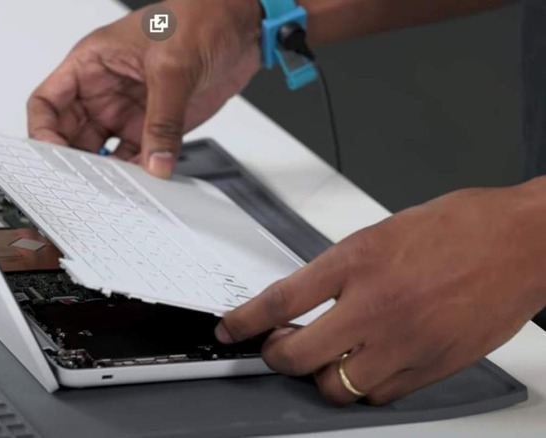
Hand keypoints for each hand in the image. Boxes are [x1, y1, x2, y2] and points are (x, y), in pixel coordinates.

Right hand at [27, 0, 261, 177]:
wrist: (241, 25)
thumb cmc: (200, 17)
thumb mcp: (173, 66)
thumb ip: (162, 120)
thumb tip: (155, 161)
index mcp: (91, 63)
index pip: (47, 103)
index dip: (43, 131)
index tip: (52, 155)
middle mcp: (104, 89)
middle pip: (70, 135)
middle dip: (74, 161)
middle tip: (84, 183)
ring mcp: (128, 109)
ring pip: (102, 152)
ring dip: (106, 172)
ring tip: (113, 189)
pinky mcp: (154, 125)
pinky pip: (136, 157)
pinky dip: (137, 173)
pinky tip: (141, 183)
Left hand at [216, 180, 545, 404]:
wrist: (524, 242)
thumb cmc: (461, 227)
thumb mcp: (381, 233)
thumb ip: (339, 270)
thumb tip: (304, 300)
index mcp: (358, 261)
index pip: (281, 300)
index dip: (245, 321)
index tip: (231, 330)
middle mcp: (377, 305)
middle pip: (297, 355)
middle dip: (275, 357)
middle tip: (275, 347)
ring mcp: (405, 342)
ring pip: (336, 386)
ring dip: (319, 376)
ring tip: (322, 358)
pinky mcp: (432, 366)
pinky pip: (379, 395)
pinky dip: (363, 385)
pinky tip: (365, 365)